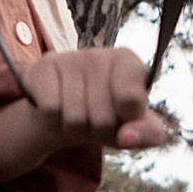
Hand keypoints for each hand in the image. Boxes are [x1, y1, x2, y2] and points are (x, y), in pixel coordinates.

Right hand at [0, 43, 177, 180]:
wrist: (66, 111)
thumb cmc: (109, 115)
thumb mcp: (136, 128)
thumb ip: (147, 134)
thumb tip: (127, 137)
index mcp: (129, 62)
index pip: (131, 100)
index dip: (127, 120)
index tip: (124, 115)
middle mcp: (99, 53)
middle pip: (102, 119)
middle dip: (99, 131)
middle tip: (96, 119)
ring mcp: (70, 57)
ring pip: (75, 118)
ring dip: (76, 129)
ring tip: (78, 116)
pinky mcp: (44, 66)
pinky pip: (50, 111)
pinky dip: (53, 121)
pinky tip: (58, 108)